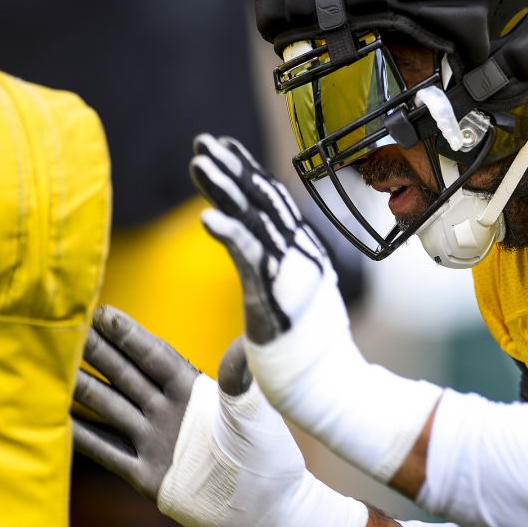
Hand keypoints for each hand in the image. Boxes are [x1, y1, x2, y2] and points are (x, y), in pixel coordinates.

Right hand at [72, 305, 366, 526]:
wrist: (266, 507)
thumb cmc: (265, 453)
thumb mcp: (252, 412)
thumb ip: (240, 378)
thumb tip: (242, 341)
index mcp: (193, 390)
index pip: (155, 356)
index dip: (129, 335)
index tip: (102, 312)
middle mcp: (168, 411)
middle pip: (125, 375)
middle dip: (96, 352)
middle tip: (64, 329)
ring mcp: (155, 441)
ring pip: (109, 408)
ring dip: (81, 389)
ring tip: (51, 370)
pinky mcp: (148, 474)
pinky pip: (108, 451)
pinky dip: (82, 437)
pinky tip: (57, 421)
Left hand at [189, 134, 347, 346]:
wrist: (329, 385)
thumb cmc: (308, 350)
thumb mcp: (291, 298)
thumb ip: (276, 274)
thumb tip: (263, 260)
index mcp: (301, 251)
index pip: (270, 202)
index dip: (246, 171)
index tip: (222, 146)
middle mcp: (299, 253)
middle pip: (261, 200)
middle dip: (232, 168)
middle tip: (203, 141)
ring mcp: (290, 271)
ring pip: (254, 219)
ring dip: (224, 189)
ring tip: (197, 163)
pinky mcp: (276, 295)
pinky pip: (251, 258)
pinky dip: (230, 234)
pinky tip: (206, 219)